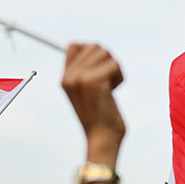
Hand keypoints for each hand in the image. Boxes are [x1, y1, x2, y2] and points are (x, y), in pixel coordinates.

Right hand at [62, 44, 125, 163]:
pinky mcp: (94, 81)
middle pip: (93, 46)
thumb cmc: (100, 116)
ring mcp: (80, 78)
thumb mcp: (87, 91)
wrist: (102, 138)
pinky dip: (120, 76)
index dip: (91, 52)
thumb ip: (86, 71)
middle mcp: (69, 76)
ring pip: (105, 53)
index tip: (99, 70)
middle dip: (107, 61)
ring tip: (110, 87)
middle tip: (107, 82)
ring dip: (114, 68)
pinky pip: (115, 64)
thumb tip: (96, 48)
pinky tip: (114, 91)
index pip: (74, 46)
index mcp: (64, 79)